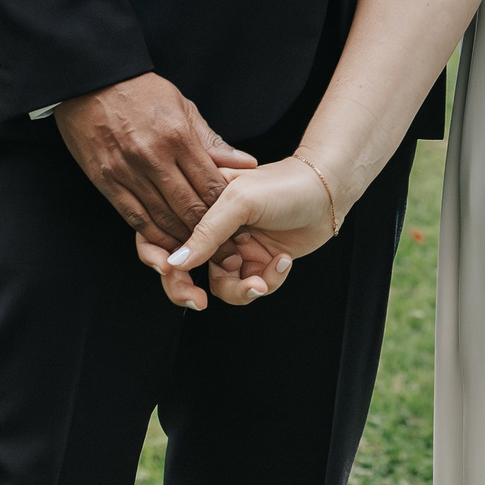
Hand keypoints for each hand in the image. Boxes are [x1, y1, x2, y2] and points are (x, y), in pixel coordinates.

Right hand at [53, 73, 255, 251]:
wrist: (92, 82)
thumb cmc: (144, 92)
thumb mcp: (183, 108)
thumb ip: (213, 141)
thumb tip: (247, 164)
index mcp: (178, 137)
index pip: (210, 185)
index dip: (228, 211)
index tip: (241, 226)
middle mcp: (153, 158)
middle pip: (188, 208)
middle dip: (211, 233)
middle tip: (227, 251)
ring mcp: (127, 172)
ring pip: (162, 218)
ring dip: (183, 240)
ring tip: (202, 253)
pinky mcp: (106, 182)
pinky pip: (134, 217)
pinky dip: (153, 235)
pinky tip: (168, 246)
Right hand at [137, 155, 339, 308]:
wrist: (327, 192)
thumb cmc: (283, 184)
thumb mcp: (240, 200)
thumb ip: (207, 230)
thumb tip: (176, 262)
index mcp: (201, 208)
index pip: (164, 234)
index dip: (157, 256)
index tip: (167, 270)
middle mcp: (215, 232)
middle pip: (185, 271)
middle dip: (187, 290)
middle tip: (197, 301)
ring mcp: (237, 249)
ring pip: (220, 286)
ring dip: (239, 289)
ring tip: (259, 280)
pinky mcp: (260, 264)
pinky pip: (251, 287)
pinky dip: (267, 281)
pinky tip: (284, 261)